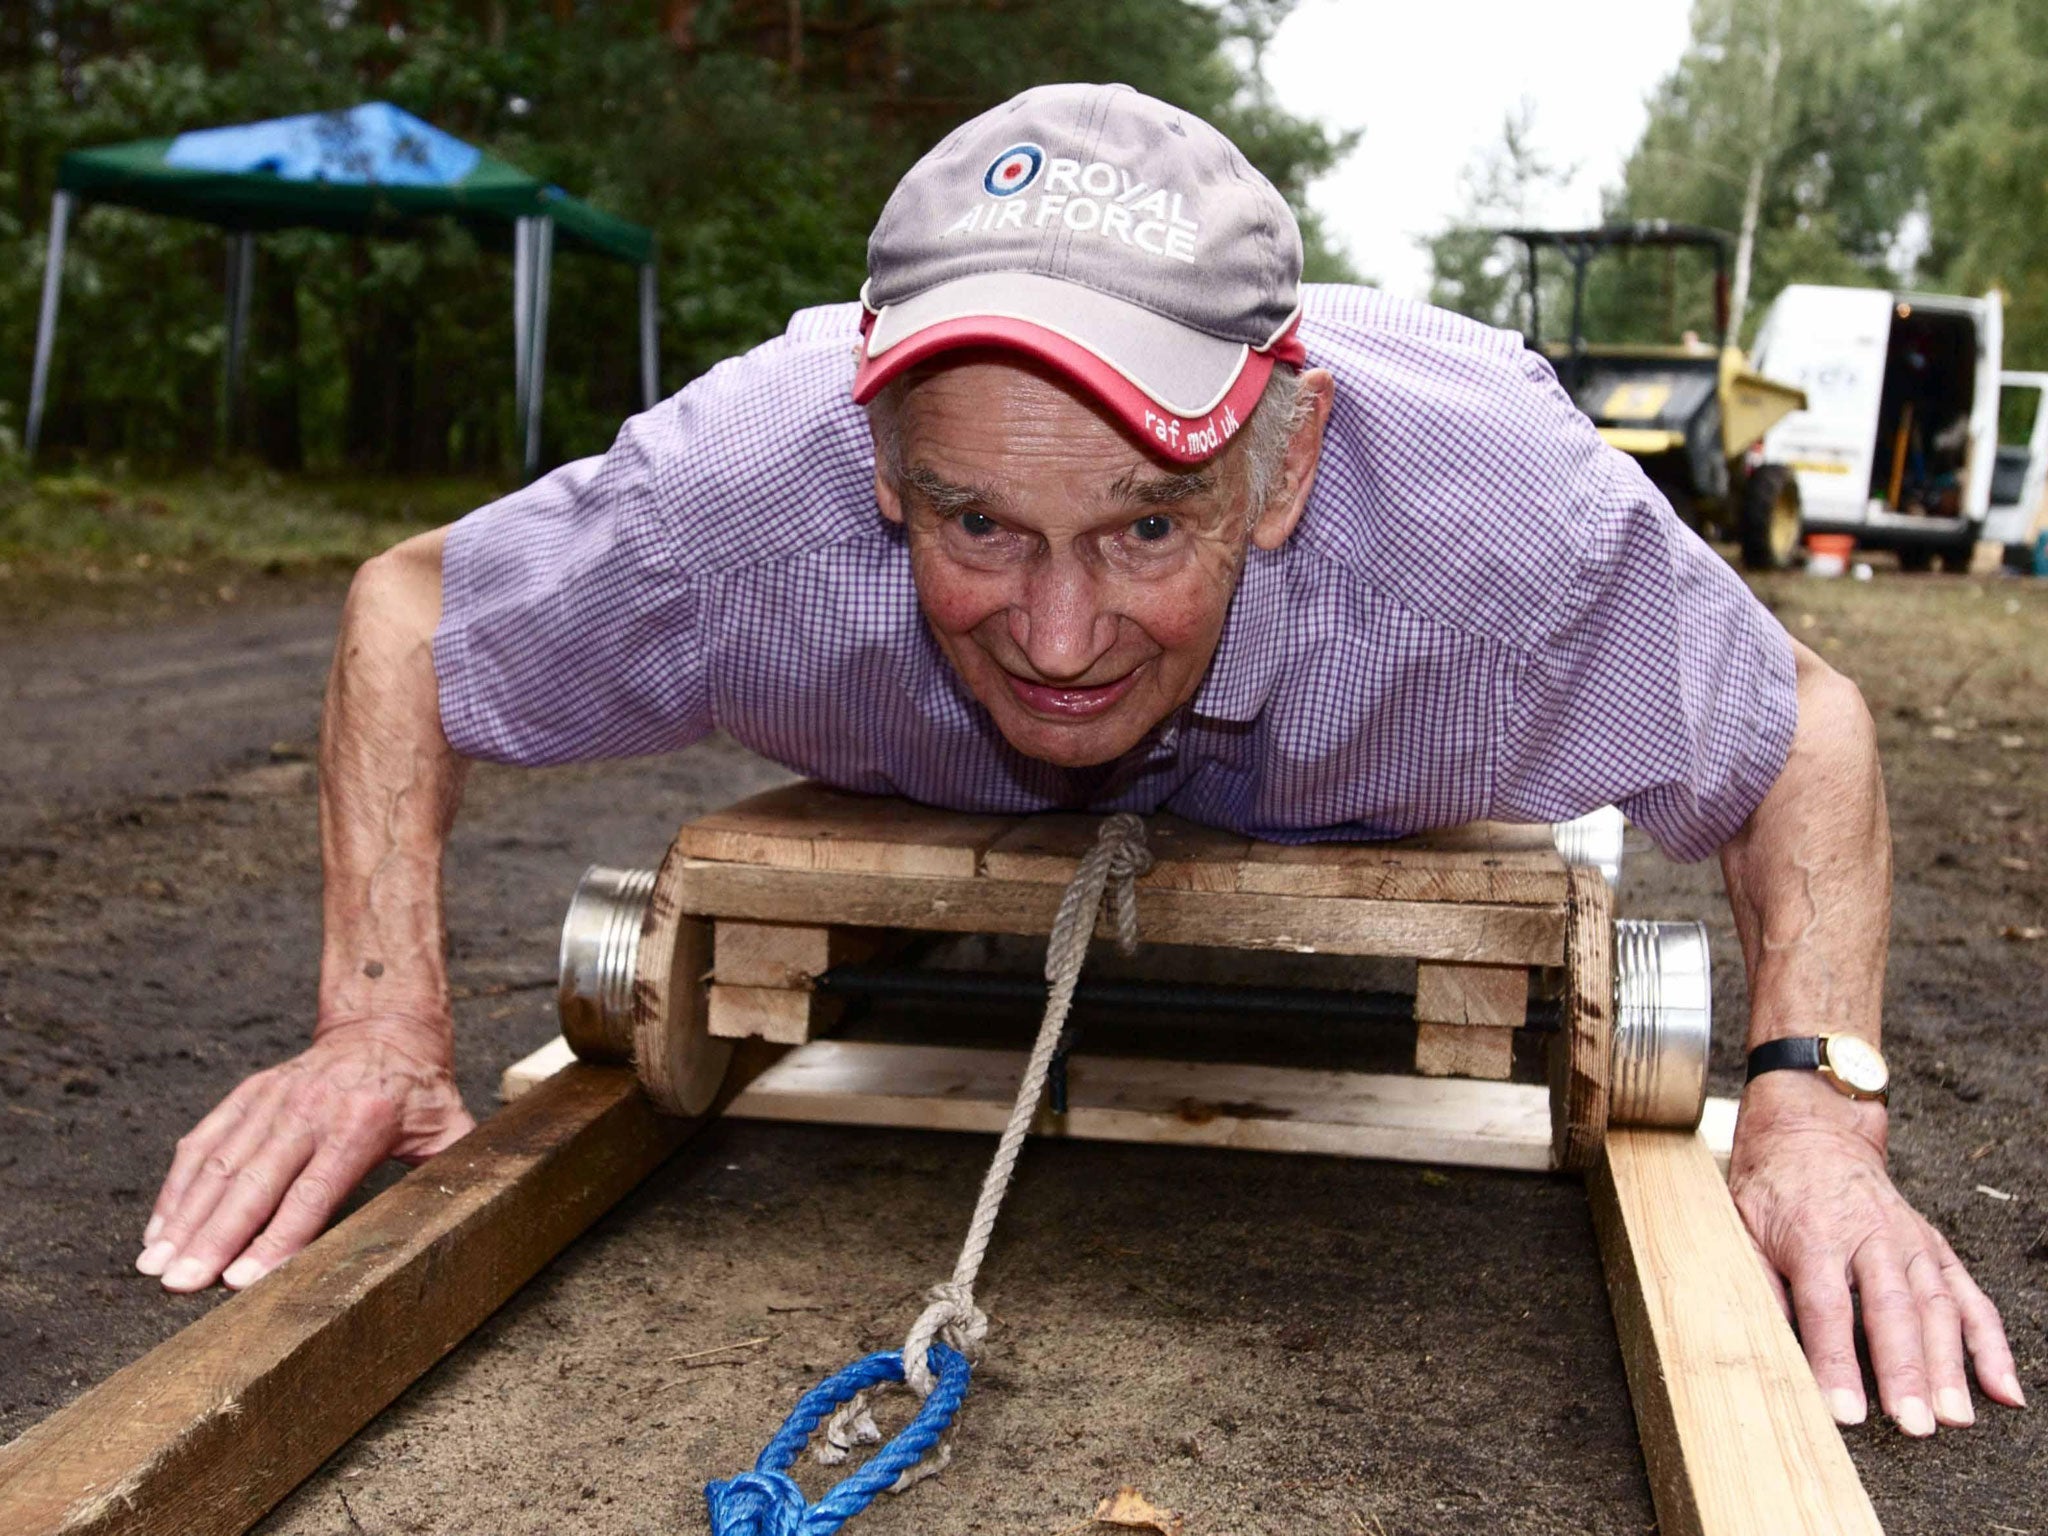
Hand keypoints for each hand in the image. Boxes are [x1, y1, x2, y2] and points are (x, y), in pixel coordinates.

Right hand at [137, 1018, 473, 1292]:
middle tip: (179, 1286)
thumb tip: (472, 1219)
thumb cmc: (421, 1092)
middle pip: (254, 1184)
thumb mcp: (450, 1126)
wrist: (386, 1026)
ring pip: (220, 1164)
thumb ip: (454, 1171)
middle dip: (213, 1239)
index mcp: (363, 1123)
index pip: (313, 1193)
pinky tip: (160, 1227)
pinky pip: (205, 1140)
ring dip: (184, 1218)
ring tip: (156, 1266)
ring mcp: (274, 1098)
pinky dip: (178, 1185)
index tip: (240, 1280)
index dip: (276, 1239)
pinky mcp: (249, 1093)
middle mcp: (311, 1109)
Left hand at [1730, 1072, 2023, 1434]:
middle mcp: (1870, 1237)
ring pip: (1937, 1307)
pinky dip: (1990, 1344)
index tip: (1845, 1412)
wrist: (1810, 1129)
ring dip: (1950, 1366)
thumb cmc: (1772, 1185)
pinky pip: (1970, 1296)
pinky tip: (2004, 1388)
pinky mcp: (1935, 1247)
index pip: (1827, 1308)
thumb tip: (1759, 1342)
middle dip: (1906, 1372)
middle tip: (1913, 1424)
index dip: (1836, 1362)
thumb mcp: (1741, 1224)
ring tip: (1954, 1418)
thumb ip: (1755, 1283)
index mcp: (1815, 1235)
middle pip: (1892, 1311)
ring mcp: (1910, 1241)